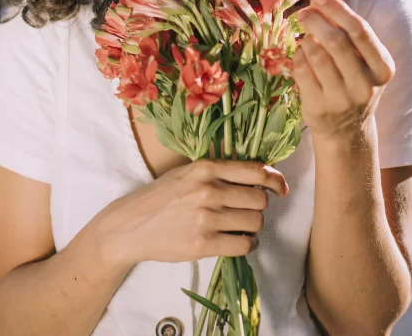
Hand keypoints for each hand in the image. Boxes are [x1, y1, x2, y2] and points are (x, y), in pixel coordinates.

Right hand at [97, 159, 288, 265]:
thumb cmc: (160, 198)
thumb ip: (218, 172)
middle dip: (258, 207)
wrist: (131, 226)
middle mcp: (208, 190)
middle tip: (244, 210)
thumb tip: (259, 178)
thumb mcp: (187, 173)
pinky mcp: (204, 244)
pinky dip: (246, 244)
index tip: (281, 188)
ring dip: (252, 226)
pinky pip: (244, 244)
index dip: (275, 180)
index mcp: (206, 168)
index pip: (256, 171)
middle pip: (260, 200)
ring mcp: (206, 218)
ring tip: (237, 226)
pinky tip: (236, 240)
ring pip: (255, 222)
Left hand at [293, 0, 395, 139]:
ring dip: (306, 40)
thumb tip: (323, 0)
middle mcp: (365, 85)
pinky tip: (300, 56)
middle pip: (337, 42)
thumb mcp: (364, 63)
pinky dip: (297, 57)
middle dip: (317, 22)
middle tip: (304, 13)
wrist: (347, 130)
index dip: (337, 11)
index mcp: (382, 68)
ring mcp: (341, 99)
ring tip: (305, 38)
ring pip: (317, 56)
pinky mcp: (319, 108)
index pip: (360, 31)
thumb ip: (351, 36)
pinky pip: (301, 72)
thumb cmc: (353, 84)